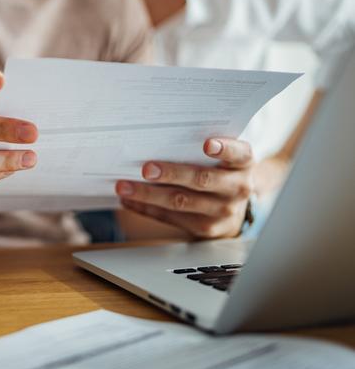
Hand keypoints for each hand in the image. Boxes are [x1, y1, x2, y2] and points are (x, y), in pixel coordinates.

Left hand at [116, 138, 254, 238]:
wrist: (235, 208)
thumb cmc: (220, 172)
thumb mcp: (223, 159)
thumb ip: (201, 149)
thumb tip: (155, 140)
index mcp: (243, 164)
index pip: (239, 154)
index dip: (225, 149)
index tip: (207, 144)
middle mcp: (237, 188)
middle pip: (202, 180)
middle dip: (171, 174)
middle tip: (146, 168)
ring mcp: (222, 211)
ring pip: (181, 202)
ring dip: (148, 194)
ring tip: (124, 187)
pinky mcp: (206, 229)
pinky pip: (170, 218)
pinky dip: (146, 208)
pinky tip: (129, 201)